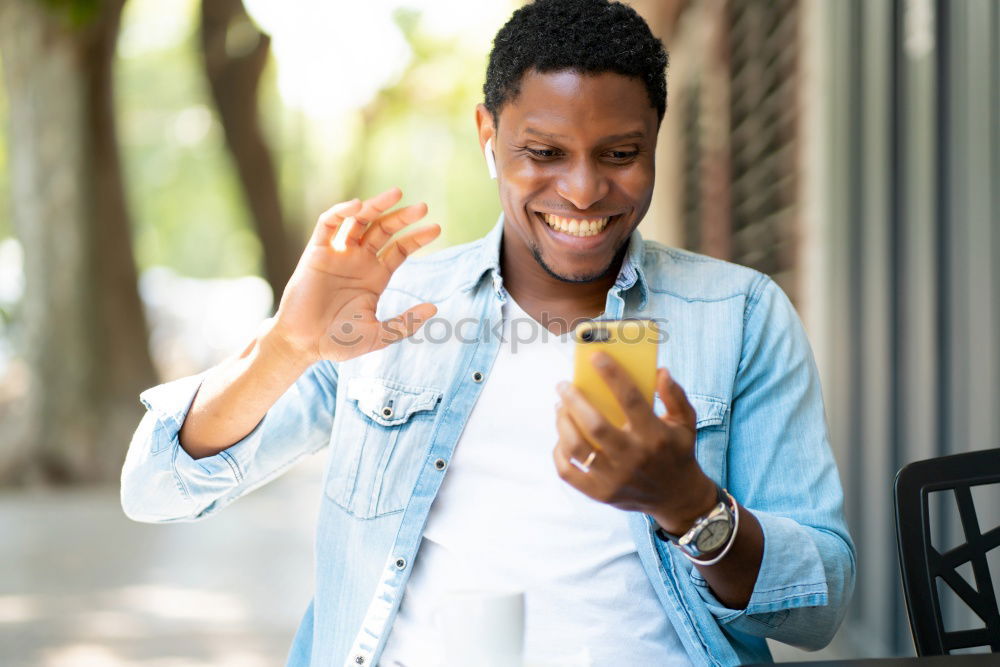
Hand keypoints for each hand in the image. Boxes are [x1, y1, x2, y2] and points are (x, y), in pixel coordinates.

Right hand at [269, 187, 440, 364]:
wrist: (303, 345)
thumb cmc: (338, 342)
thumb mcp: (379, 335)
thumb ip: (405, 323)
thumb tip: (434, 307)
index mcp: (375, 277)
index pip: (400, 249)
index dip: (417, 237)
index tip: (436, 228)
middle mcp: (358, 261)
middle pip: (383, 230)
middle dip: (402, 217)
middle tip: (424, 207)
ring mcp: (338, 255)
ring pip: (359, 220)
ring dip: (376, 205)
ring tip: (397, 194)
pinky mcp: (316, 253)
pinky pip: (328, 225)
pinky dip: (341, 211)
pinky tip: (358, 206)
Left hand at [553, 353, 717, 534]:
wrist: (677, 498)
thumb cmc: (677, 452)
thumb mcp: (685, 423)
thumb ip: (674, 395)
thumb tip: (659, 371)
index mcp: (655, 436)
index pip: (631, 399)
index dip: (612, 374)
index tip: (595, 356)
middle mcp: (634, 458)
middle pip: (595, 425)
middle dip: (574, 400)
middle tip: (563, 385)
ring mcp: (615, 479)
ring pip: (577, 447)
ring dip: (563, 423)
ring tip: (559, 407)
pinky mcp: (601, 494)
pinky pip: (568, 471)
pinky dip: (559, 452)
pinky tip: (561, 436)